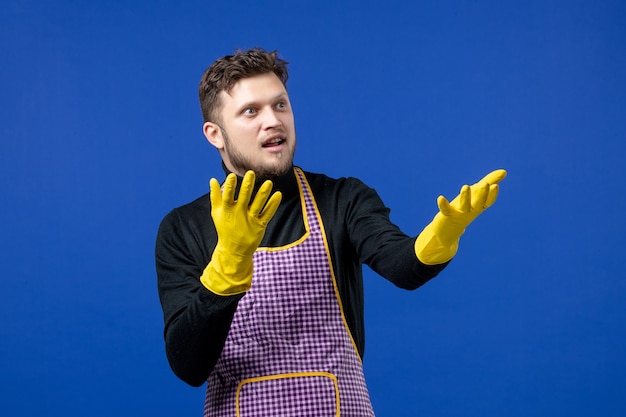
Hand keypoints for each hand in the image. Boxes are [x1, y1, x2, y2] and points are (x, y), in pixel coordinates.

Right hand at [200, 171, 281, 294]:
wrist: (233, 250)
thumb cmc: (225, 228)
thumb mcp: (217, 213)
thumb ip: (215, 196)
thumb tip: (212, 179)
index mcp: (227, 210)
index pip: (227, 196)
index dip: (229, 187)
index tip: (232, 176)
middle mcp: (239, 214)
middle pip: (244, 198)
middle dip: (247, 186)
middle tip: (251, 173)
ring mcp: (250, 220)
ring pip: (258, 204)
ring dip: (263, 193)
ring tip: (269, 182)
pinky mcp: (260, 225)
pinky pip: (268, 214)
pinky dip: (273, 205)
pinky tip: (278, 194)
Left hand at [435, 169, 506, 244]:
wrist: (449, 230)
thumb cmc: (465, 207)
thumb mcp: (478, 194)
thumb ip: (490, 181)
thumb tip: (504, 172)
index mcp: (479, 206)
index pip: (488, 201)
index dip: (492, 195)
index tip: (495, 186)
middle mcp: (471, 211)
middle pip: (479, 204)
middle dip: (482, 194)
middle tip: (485, 184)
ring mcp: (460, 214)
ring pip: (464, 206)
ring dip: (465, 197)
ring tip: (466, 186)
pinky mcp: (447, 216)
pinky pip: (446, 210)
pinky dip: (443, 204)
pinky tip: (440, 198)